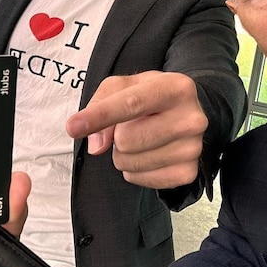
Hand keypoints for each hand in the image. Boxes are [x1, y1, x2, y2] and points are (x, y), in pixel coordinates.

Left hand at [65, 71, 205, 188]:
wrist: (186, 112)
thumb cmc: (149, 96)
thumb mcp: (123, 86)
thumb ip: (101, 105)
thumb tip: (97, 145)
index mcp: (175, 88)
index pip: (131, 104)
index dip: (99, 116)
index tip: (73, 127)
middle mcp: (191, 118)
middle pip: (127, 140)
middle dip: (116, 137)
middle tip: (129, 127)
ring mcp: (194, 148)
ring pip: (131, 163)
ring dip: (124, 155)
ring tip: (140, 139)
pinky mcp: (189, 172)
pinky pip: (142, 180)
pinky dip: (136, 171)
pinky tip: (148, 154)